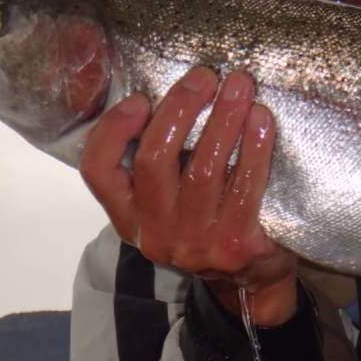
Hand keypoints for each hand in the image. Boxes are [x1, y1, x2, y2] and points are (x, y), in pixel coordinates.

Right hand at [79, 67, 298, 325]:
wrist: (253, 284)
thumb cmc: (211, 226)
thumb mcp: (171, 205)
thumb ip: (163, 166)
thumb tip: (174, 97)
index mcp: (130, 219)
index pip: (98, 172)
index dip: (113, 130)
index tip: (139, 99)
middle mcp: (156, 234)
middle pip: (155, 161)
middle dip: (180, 109)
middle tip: (205, 76)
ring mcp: (197, 245)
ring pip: (203, 170)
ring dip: (223, 119)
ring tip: (239, 86)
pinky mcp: (238, 247)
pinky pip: (246, 187)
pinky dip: (255, 148)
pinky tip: (262, 120)